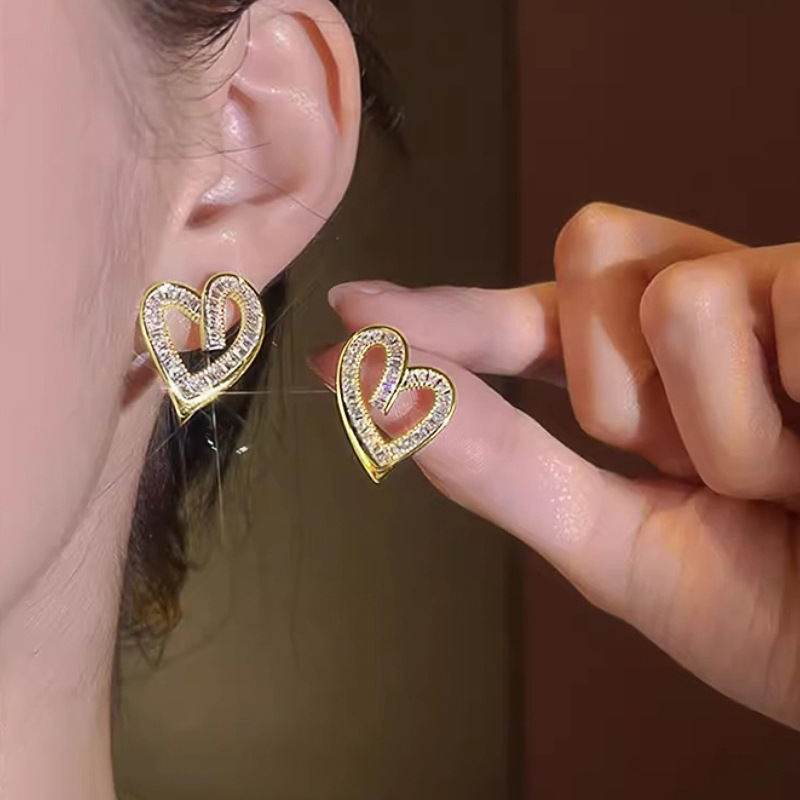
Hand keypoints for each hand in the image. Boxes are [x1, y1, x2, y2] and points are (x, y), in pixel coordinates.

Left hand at [312, 203, 799, 729]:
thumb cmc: (777, 613)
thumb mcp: (620, 548)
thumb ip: (498, 466)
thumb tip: (371, 393)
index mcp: (647, 377)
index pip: (523, 317)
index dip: (440, 314)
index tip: (353, 312)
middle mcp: (708, 314)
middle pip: (590, 258)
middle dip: (615, 387)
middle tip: (697, 468)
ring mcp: (782, 290)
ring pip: (672, 295)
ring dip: (717, 429)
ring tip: (791, 478)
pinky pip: (768, 303)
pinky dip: (788, 409)